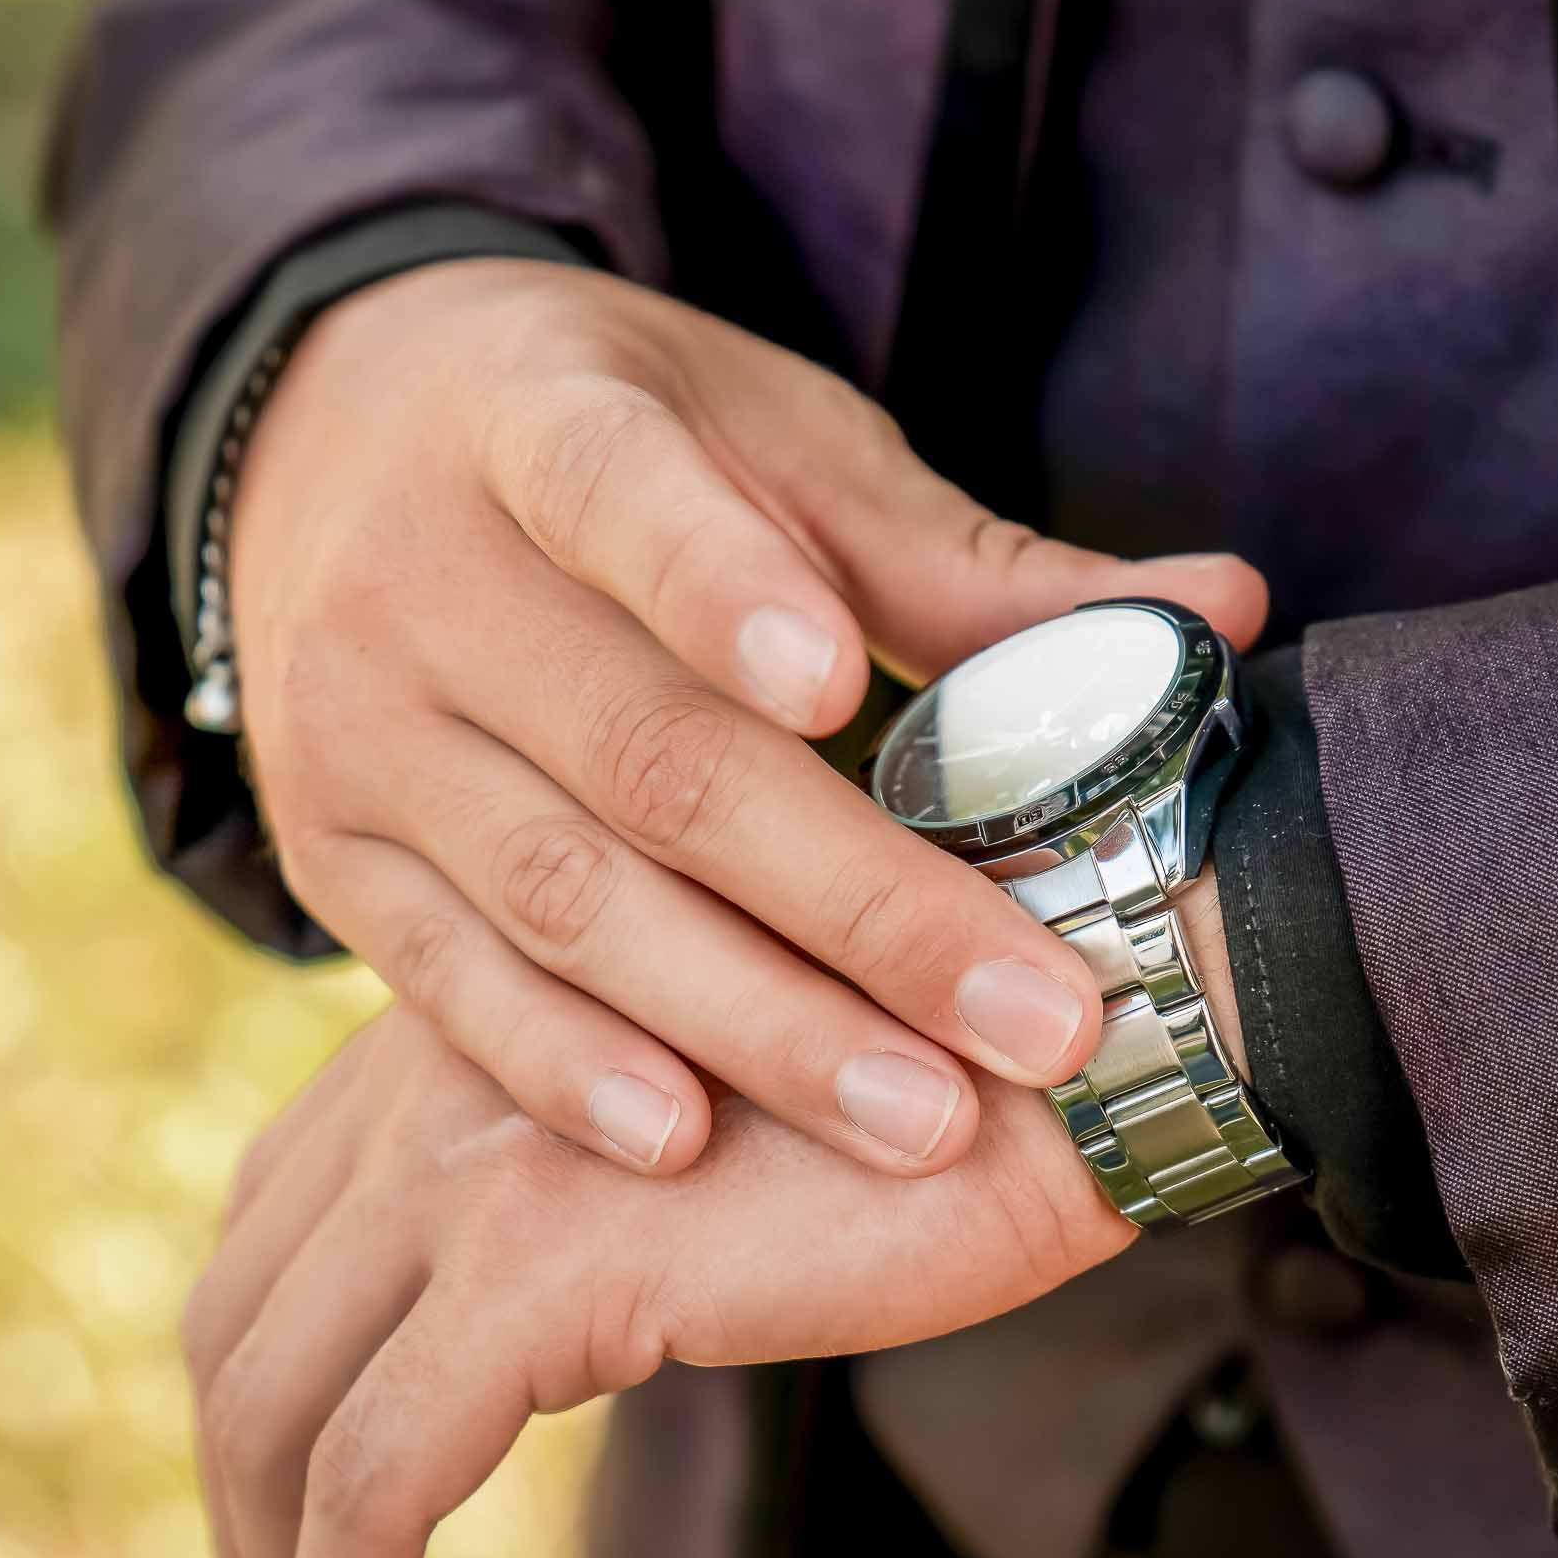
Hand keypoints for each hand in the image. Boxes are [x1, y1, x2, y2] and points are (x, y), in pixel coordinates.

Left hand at [181, 1002, 1128, 1557]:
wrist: (1050, 1065)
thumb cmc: (915, 1100)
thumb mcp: (691, 1113)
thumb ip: (575, 1175)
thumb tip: (530, 1321)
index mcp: (461, 1032)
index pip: (278, 1207)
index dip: (262, 1350)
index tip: (290, 1460)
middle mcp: (434, 1081)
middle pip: (244, 1305)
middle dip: (239, 1463)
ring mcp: (476, 1167)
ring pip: (279, 1395)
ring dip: (268, 1543)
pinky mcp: (543, 1266)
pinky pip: (380, 1471)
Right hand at [229, 258, 1266, 1175]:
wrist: (334, 440)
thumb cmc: (611, 442)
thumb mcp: (768, 445)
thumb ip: (965, 558)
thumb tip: (1227, 610)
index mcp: (534, 418)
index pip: (615, 493)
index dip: (717, 585)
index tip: (842, 684)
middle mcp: (416, 574)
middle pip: (639, 754)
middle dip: (850, 902)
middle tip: (1031, 1017)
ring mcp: (355, 728)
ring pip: (560, 894)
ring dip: (744, 1020)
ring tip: (915, 1116)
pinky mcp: (331, 855)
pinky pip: (449, 980)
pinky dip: (568, 1066)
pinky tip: (688, 1139)